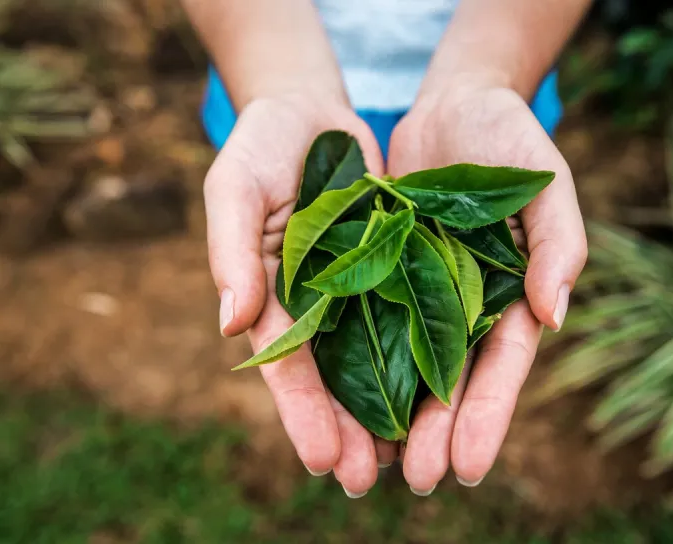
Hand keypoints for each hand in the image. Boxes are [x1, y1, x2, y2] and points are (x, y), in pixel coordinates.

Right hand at [204, 94, 388, 495]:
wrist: (311, 112)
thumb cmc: (262, 146)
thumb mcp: (237, 188)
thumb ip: (232, 252)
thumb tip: (230, 323)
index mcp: (273, 294)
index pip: (286, 363)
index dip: (302, 412)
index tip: (322, 459)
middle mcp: (318, 302)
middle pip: (334, 375)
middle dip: (349, 429)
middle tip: (366, 482)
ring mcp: (359, 287)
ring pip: (378, 358)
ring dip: (390, 408)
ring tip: (407, 462)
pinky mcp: (398, 265)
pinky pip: (413, 313)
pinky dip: (423, 354)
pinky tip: (442, 395)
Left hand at [388, 84, 587, 492]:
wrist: (454, 104)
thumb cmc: (510, 141)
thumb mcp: (544, 184)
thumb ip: (557, 245)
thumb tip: (554, 316)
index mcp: (510, 296)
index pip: (502, 366)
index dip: (488, 415)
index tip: (469, 466)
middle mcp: (464, 304)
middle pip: (450, 378)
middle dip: (436, 431)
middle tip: (417, 481)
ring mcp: (420, 291)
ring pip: (404, 363)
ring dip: (392, 414)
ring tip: (374, 464)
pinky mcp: (378, 271)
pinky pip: (364, 319)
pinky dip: (353, 360)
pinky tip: (338, 401)